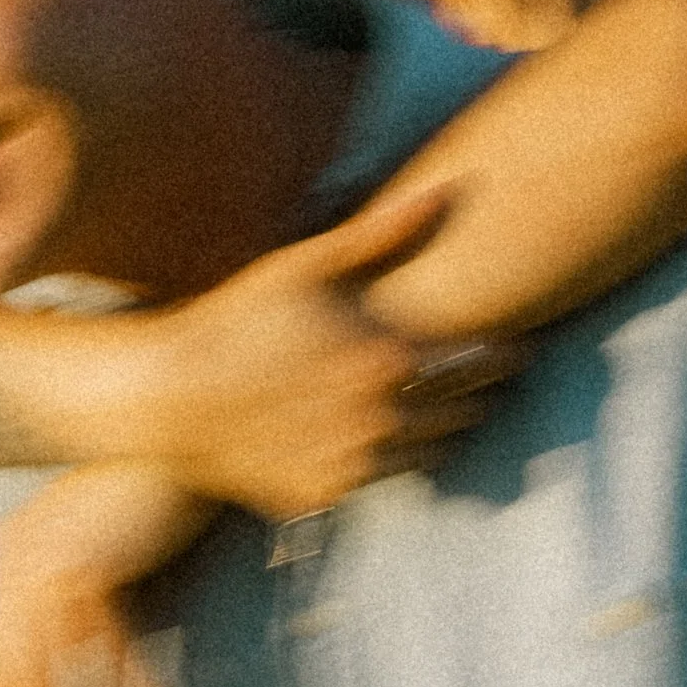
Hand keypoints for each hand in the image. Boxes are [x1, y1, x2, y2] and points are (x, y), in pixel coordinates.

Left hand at [0, 466, 209, 686]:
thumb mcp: (91, 556)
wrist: (168, 431)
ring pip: (55, 667)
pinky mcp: (85, 557)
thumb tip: (54, 676)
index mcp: (6, 556)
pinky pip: (102, 637)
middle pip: (19, 671)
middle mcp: (13, 560)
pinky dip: (126, 679)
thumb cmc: (136, 496)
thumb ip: (64, 611)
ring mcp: (45, 558)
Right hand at [142, 186, 526, 517]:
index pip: (480, 364)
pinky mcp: (324, 496)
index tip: (517, 346)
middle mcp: (383, 422)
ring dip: (436, 430)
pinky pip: (377, 481)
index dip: (502, 354)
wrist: (169, 394)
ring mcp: (354, 466)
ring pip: (427, 454)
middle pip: (463, 413)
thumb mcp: (308, 263)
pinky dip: (384, 458)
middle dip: (478, 394)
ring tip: (436, 407)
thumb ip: (385, 233)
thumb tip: (448, 189)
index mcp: (391, 363)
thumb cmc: (238, 317)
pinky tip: (376, 434)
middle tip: (488, 379)